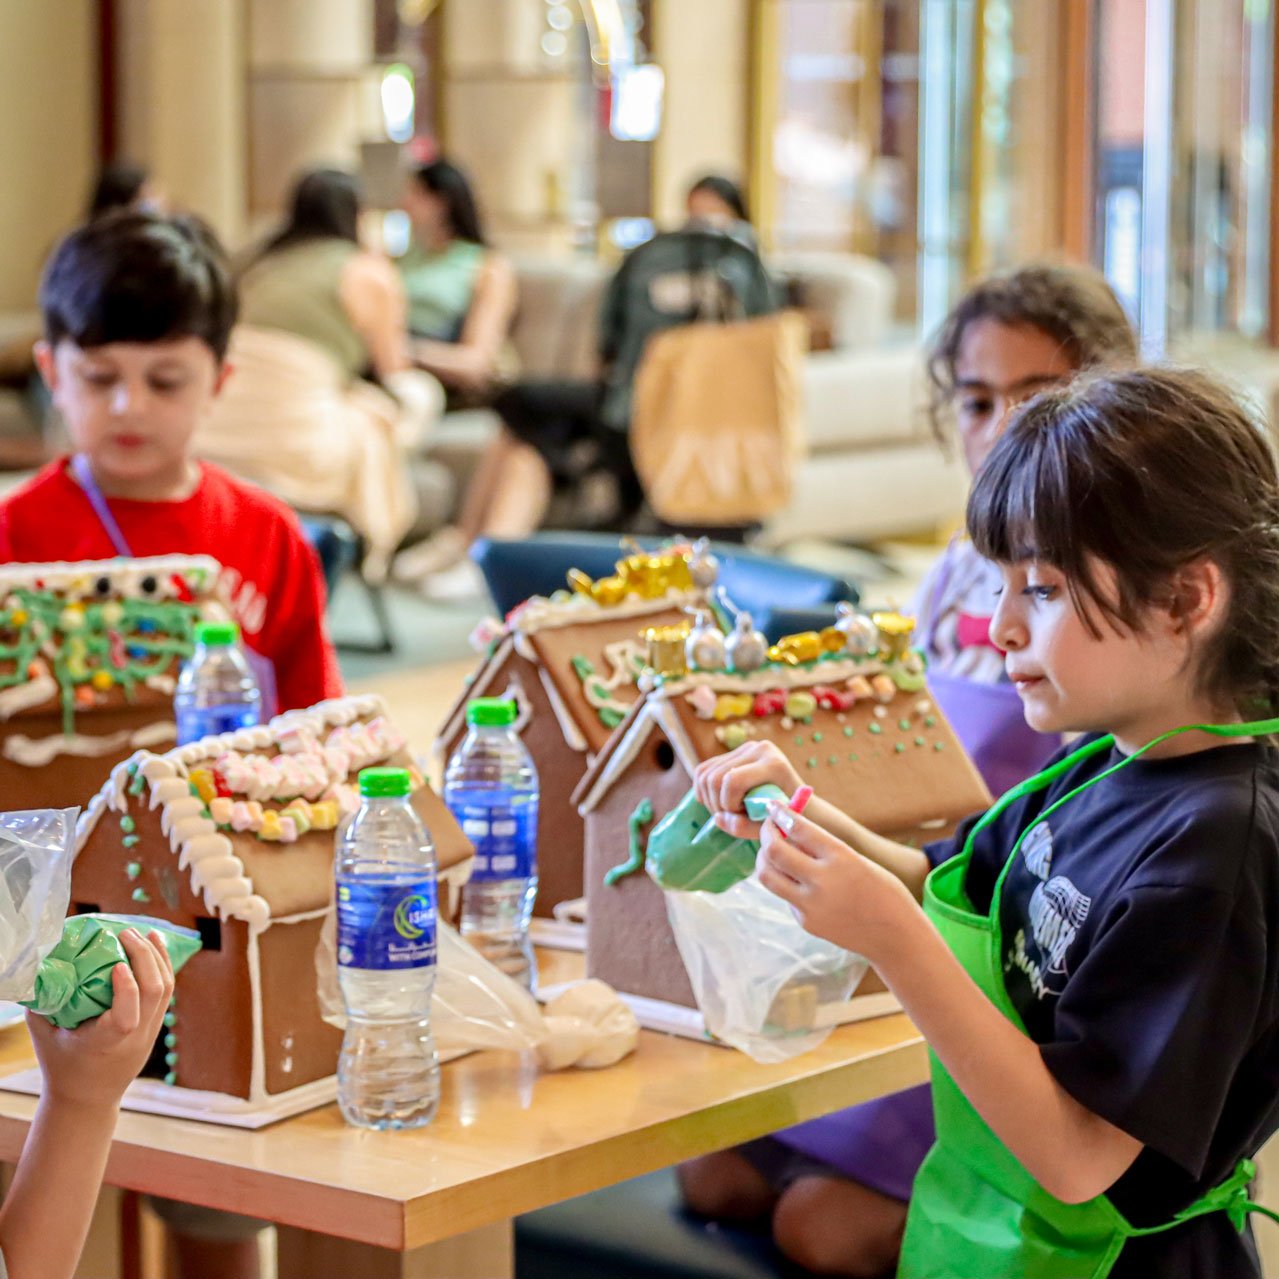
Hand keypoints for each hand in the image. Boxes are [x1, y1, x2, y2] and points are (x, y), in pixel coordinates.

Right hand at [29, 929, 174, 1109]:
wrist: (87, 1100)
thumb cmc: (61, 1066)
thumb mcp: (45, 1036)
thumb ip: (43, 1003)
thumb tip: (37, 967)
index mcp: (105, 1044)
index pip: (126, 1017)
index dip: (127, 988)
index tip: (117, 964)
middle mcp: (135, 1038)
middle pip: (154, 993)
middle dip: (144, 957)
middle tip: (126, 932)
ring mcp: (150, 1032)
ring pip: (166, 990)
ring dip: (158, 957)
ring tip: (145, 933)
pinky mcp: (156, 1027)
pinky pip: (167, 993)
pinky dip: (163, 967)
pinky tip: (155, 948)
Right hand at [694, 740, 802, 838]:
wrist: (799, 803)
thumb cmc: (787, 818)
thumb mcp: (768, 828)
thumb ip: (743, 827)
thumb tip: (717, 818)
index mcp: (773, 764)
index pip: (732, 781)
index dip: (728, 804)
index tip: (741, 816)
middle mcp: (758, 749)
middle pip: (714, 777)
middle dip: (717, 804)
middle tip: (733, 816)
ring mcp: (745, 747)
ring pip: (704, 774)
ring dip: (709, 799)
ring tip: (728, 810)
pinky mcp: (734, 752)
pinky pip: (703, 770)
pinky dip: (703, 790)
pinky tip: (718, 802)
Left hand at [757, 804, 920, 961]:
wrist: (895, 936)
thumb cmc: (882, 890)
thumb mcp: (856, 860)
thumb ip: (822, 848)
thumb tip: (788, 830)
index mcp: (841, 858)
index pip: (798, 828)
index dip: (780, 813)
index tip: (772, 806)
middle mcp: (822, 881)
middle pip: (774, 851)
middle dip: (766, 834)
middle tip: (769, 827)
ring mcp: (811, 905)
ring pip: (767, 876)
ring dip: (765, 858)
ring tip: (774, 851)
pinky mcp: (806, 923)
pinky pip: (784, 895)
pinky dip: (785, 882)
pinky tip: (800, 881)